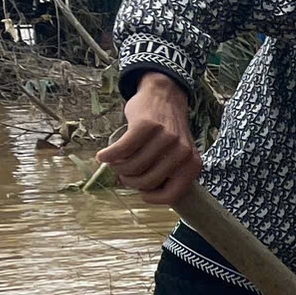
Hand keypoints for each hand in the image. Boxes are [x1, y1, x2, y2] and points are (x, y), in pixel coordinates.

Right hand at [97, 73, 201, 203]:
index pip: (171, 195)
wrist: (164, 95)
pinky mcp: (145, 126)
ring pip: (132, 167)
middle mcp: (182, 152)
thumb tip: (145, 194)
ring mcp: (165, 138)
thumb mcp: (178, 155)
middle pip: (146, 182)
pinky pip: (121, 150)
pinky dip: (108, 156)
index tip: (141, 194)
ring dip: (118, 168)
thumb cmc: (167, 131)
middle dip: (130, 181)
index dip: (152, 198)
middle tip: (124, 174)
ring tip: (116, 163)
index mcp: (192, 164)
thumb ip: (168, 173)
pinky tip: (103, 156)